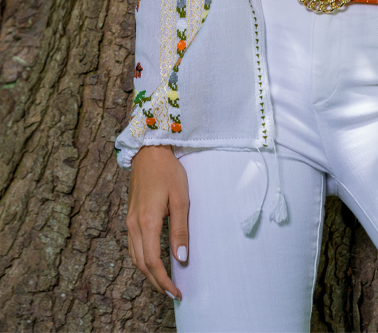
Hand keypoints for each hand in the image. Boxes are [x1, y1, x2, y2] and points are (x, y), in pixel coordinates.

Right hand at [127, 145, 188, 299]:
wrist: (149, 150)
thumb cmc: (167, 171)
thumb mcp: (180, 198)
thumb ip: (180, 230)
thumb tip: (181, 259)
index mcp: (146, 222)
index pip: (152, 261)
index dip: (163, 280)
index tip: (176, 292)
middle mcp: (133, 224)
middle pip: (141, 263)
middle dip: (156, 281)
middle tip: (171, 293)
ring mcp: (129, 220)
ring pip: (135, 256)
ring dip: (148, 272)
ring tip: (163, 282)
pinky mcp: (130, 216)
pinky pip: (133, 246)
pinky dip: (142, 259)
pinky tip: (153, 261)